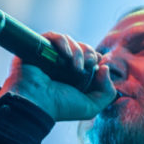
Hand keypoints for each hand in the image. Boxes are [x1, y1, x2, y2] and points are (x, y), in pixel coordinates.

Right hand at [0, 32, 115, 121]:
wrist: (37, 102)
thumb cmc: (61, 107)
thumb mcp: (91, 107)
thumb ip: (107, 92)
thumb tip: (105, 67)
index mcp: (75, 78)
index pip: (90, 59)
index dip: (97, 58)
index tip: (101, 64)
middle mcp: (63, 66)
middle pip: (82, 48)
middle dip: (90, 54)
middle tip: (90, 63)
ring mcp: (51, 56)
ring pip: (70, 42)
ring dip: (78, 51)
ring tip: (76, 66)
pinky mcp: (40, 48)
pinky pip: (53, 36)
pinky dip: (63, 42)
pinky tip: (66, 55)